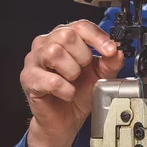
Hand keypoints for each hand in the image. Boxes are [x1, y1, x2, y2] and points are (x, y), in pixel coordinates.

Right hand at [20, 20, 123, 146]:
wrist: (65, 120)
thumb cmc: (77, 93)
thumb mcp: (100, 76)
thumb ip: (110, 63)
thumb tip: (117, 52)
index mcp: (64, 38)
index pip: (81, 26)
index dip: (98, 38)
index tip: (110, 51)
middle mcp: (46, 44)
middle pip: (66, 35)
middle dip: (83, 55)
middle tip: (84, 70)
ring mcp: (34, 60)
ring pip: (54, 52)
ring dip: (71, 71)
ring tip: (73, 81)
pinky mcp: (29, 78)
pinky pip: (50, 79)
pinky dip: (65, 89)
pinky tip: (67, 94)